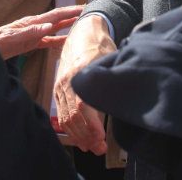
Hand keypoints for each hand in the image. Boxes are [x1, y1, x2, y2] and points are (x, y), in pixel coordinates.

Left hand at [0, 5, 83, 59]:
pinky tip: (66, 42)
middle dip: (73, 14)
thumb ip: (31, 32)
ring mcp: (34, 33)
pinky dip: (59, 40)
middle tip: (90, 11)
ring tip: (82, 23)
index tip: (85, 7)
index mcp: (34, 22)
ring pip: (56, 28)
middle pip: (59, 18)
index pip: (56, 14)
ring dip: (68, 25)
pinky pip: (49, 40)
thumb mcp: (14, 37)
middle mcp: (36, 25)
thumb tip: (48, 26)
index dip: (71, 10)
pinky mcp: (31, 43)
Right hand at [54, 14, 115, 154]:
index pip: (82, 106)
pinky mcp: (58, 90)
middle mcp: (67, 82)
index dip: (91, 125)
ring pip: (66, 118)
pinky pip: (62, 114)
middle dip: (87, 136)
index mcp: (80, 73)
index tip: (102, 138)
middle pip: (73, 117)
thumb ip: (113, 79)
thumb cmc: (100, 45)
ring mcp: (60, 86)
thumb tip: (122, 101)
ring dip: (79, 136)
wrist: (82, 32)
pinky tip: (80, 139)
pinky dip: (70, 130)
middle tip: (100, 148)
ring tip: (92, 147)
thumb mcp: (111, 59)